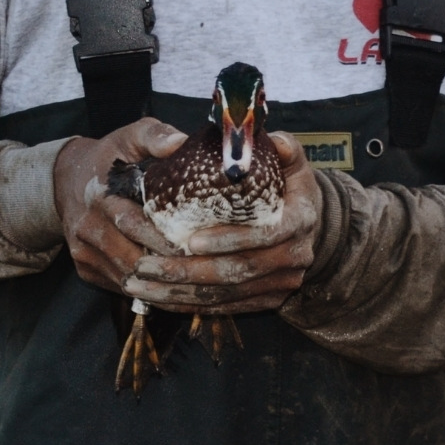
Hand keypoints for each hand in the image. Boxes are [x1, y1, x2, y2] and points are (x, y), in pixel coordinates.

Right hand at [53, 118, 190, 294]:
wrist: (64, 179)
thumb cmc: (108, 158)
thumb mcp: (129, 137)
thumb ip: (154, 136)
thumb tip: (181, 142)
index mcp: (99, 196)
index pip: (133, 225)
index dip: (164, 239)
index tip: (195, 246)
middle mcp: (86, 228)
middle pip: (132, 259)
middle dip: (168, 268)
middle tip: (204, 271)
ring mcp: (82, 251)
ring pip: (127, 279)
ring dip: (160, 285)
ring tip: (193, 283)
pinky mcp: (83, 268)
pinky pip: (119, 285)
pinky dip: (146, 289)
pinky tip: (171, 286)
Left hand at [121, 131, 322, 314]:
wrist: (307, 220)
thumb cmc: (287, 182)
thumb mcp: (288, 158)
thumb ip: (280, 145)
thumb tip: (270, 138)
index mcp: (298, 219)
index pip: (264, 235)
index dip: (229, 239)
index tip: (190, 240)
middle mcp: (294, 257)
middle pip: (239, 272)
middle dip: (189, 272)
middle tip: (146, 265)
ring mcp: (281, 283)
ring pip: (226, 295)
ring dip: (180, 292)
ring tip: (138, 284)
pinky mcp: (267, 300)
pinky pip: (225, 307)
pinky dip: (190, 304)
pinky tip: (157, 298)